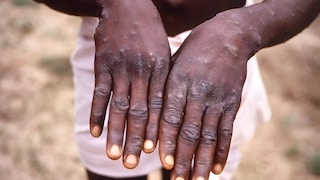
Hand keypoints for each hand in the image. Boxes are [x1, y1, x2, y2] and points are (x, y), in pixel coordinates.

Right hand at [89, 0, 169, 168]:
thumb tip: (166, 108)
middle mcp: (142, 72)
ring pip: (119, 107)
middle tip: (134, 164)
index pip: (160, 107)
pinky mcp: (103, 64)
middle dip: (137, 139)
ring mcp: (121, 68)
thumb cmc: (150, 32)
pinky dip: (96, 113)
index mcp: (161, 70)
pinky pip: (100, 93)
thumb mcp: (164, 52)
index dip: (157, 131)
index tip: (155, 153)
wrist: (127, 5)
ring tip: (114, 155)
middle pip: (140, 112)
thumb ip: (164, 79)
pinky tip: (94, 132)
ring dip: (116, 133)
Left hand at [159, 10, 258, 178]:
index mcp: (178, 81)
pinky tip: (216, 167)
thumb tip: (153, 122)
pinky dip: (222, 150)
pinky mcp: (232, 102)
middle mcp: (198, 92)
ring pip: (209, 135)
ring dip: (202, 160)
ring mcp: (218, 98)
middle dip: (183, 158)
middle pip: (190, 131)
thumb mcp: (173, 63)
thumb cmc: (193, 51)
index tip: (163, 162)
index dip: (167, 141)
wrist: (229, 36)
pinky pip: (227, 130)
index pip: (171, 117)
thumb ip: (165, 90)